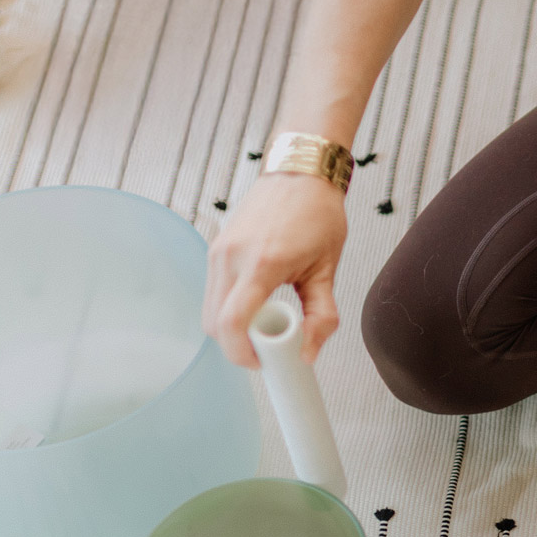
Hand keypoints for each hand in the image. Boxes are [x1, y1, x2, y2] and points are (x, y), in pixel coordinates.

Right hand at [203, 172, 348, 367]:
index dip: (242, 354)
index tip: (263, 363)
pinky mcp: (215, 249)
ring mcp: (218, 252)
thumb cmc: (318, 216)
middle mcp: (231, 257)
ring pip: (209, 310)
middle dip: (237, 345)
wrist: (300, 173)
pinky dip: (229, 309)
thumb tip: (309, 355)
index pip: (232, 323)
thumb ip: (321, 316)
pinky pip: (213, 293)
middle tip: (268, 348)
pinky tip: (257, 304)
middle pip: (214, 324)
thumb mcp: (327, 270)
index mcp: (262, 263)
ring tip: (267, 321)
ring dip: (233, 328)